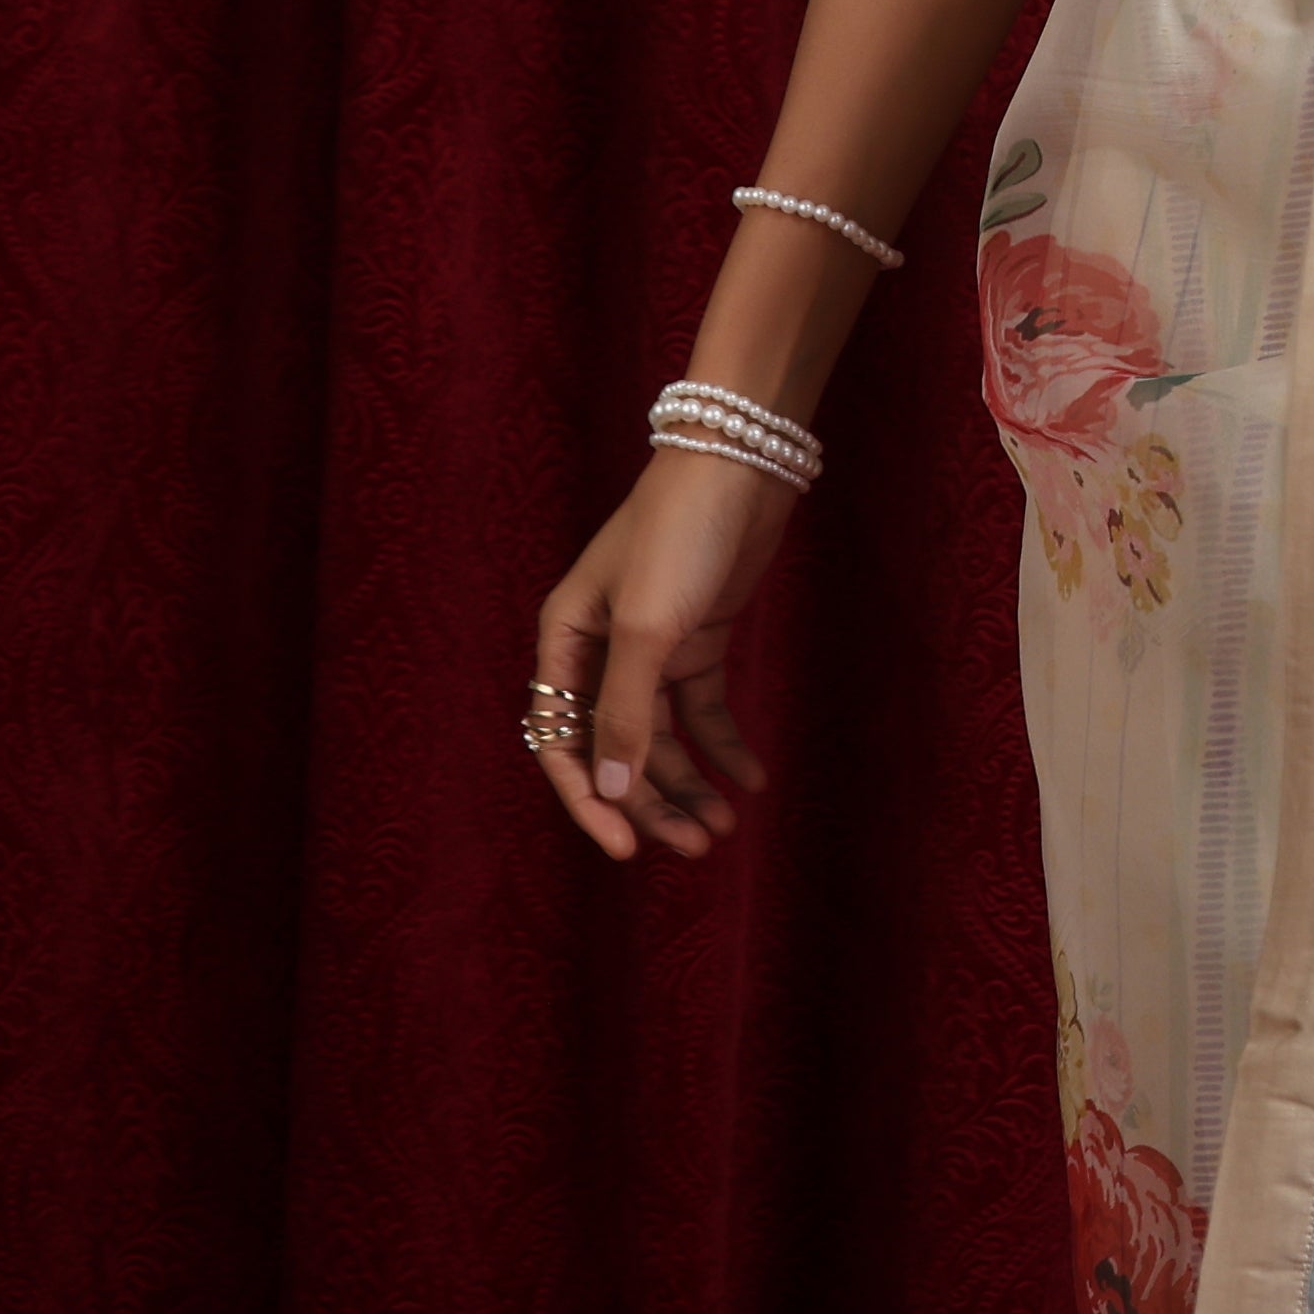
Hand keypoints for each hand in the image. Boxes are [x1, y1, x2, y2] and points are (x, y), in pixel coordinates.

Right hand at [530, 443, 797, 861]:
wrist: (742, 464)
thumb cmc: (678, 534)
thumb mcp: (647, 628)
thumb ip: (626, 713)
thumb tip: (612, 792)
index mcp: (565, 643)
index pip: (562, 744)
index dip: (592, 801)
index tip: (628, 849)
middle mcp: (600, 650)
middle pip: (618, 750)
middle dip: (653, 802)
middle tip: (698, 846)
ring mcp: (651, 647)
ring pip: (662, 738)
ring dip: (689, 783)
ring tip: (724, 826)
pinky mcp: (698, 639)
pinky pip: (702, 710)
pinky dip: (723, 747)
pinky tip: (751, 779)